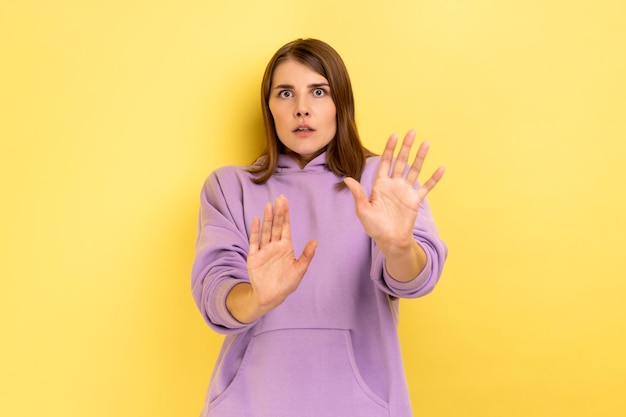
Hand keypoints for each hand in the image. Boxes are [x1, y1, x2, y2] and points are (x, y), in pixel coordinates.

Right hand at [245, 195, 316, 314]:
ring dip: (267, 219)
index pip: (286, 227)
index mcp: (286, 247)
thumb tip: (315, 241)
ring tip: (269, 206)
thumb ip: (306, 256)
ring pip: (266, 231)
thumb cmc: (287, 284)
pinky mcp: (254, 257)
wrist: (271, 297)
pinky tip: (256, 220)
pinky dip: (255, 231)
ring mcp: (264, 250)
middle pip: (276, 226)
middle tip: (279, 199)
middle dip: (278, 213)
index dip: (286, 214)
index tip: (285, 202)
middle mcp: (274, 246)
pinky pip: (254, 242)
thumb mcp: (299, 270)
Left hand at [344, 130, 444, 255]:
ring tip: (426, 143)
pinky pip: (426, 187)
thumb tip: (347, 179)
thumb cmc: (374, 227)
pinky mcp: (415, 200)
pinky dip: (434, 179)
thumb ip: (358, 194)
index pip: (385, 162)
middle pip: (401, 162)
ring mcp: (405, 191)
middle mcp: (394, 185)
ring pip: (414, 170)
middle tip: (411, 132)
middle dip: (406, 147)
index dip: (389, 149)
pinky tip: (441, 168)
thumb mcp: (363, 210)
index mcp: (380, 185)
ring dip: (420, 157)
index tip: (394, 135)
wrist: (389, 240)